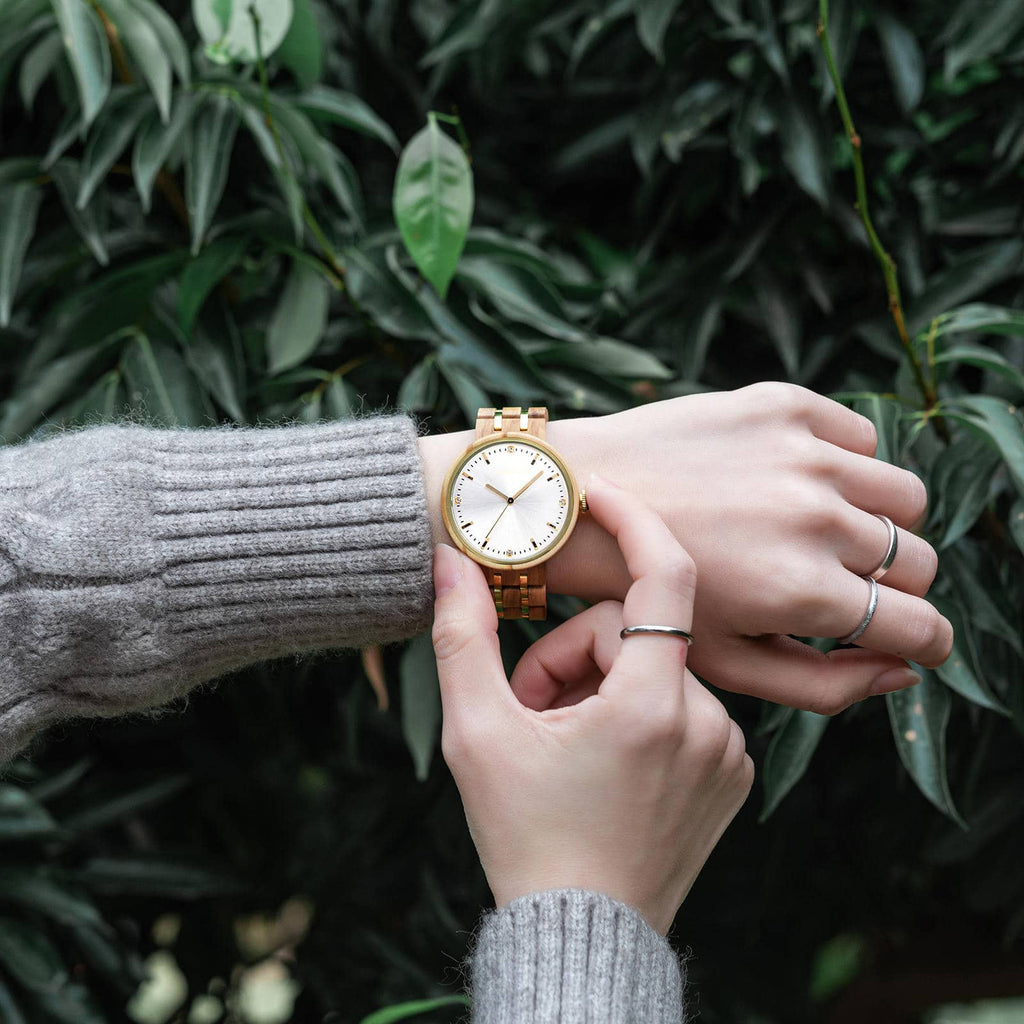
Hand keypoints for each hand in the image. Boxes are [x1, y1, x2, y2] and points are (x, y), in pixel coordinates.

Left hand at [418, 383, 952, 713]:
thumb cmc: (639, 592)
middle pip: (919, 561)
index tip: (905, 635)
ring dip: (879, 522)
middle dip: (892, 585)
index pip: (926, 626)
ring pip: (904, 497)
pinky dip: (844, 465)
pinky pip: (860, 438)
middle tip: (838, 583)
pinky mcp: (781, 406)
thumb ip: (822, 683)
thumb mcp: (722, 660)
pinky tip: (794, 482)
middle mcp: (816, 518)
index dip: (924, 640)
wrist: (572, 500)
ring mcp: (802, 455)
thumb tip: (900, 672)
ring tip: (822, 533)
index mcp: (804, 591)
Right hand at [431, 477, 752, 935]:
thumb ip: (463, 635)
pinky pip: (682, 708)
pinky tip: (601, 761)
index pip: (665, 576)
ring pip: (657, 671)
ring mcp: (726, 752)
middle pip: (633, 635)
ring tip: (559, 743)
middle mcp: (707, 722)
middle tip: (527, 704)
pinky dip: (639, 716)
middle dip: (573, 655)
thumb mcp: (476, 732)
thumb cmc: (524, 836)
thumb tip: (448, 561)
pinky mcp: (731, 774)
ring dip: (602, 688)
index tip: (600, 497)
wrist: (583, 936)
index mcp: (650, 705)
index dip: (634, 522)